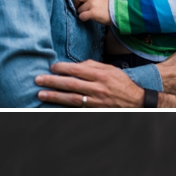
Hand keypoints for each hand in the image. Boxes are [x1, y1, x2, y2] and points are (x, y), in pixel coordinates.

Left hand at [35, 60, 153, 106]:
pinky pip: (79, 108)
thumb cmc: (123, 84)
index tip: (51, 67)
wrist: (138, 102)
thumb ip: (93, 65)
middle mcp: (98, 88)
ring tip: (41, 94)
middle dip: (52, 82)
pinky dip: (66, 106)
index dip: (61, 68)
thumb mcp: (111, 70)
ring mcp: (97, 101)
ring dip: (55, 96)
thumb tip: (76, 65)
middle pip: (71, 84)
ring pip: (72, 98)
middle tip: (38, 80)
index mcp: (101, 75)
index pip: (76, 70)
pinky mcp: (97, 110)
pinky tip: (56, 104)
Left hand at [73, 0, 110, 23]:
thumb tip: (80, 1)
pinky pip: (82, 16)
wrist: (118, 12)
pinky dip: (83, 18)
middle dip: (76, 4)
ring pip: (80, 9)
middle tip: (80, 10)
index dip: (77, 0)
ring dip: (82, 13)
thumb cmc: (109, 7)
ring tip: (89, 15)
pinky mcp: (93, 13)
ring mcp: (92, 4)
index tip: (80, 4)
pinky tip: (88, 19)